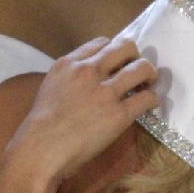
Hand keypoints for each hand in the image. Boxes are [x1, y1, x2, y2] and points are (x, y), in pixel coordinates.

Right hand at [5, 38, 158, 184]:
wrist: (41, 150)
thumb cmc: (41, 126)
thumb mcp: (51, 87)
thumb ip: (71, 77)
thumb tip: (91, 79)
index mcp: (69, 63)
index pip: (101, 42)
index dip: (114, 51)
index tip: (117, 63)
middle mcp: (89, 71)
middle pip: (126, 47)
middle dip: (135, 56)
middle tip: (136, 70)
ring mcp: (105, 92)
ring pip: (142, 67)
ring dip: (150, 74)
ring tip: (149, 83)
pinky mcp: (119, 114)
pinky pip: (147, 98)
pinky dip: (152, 98)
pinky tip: (149, 104)